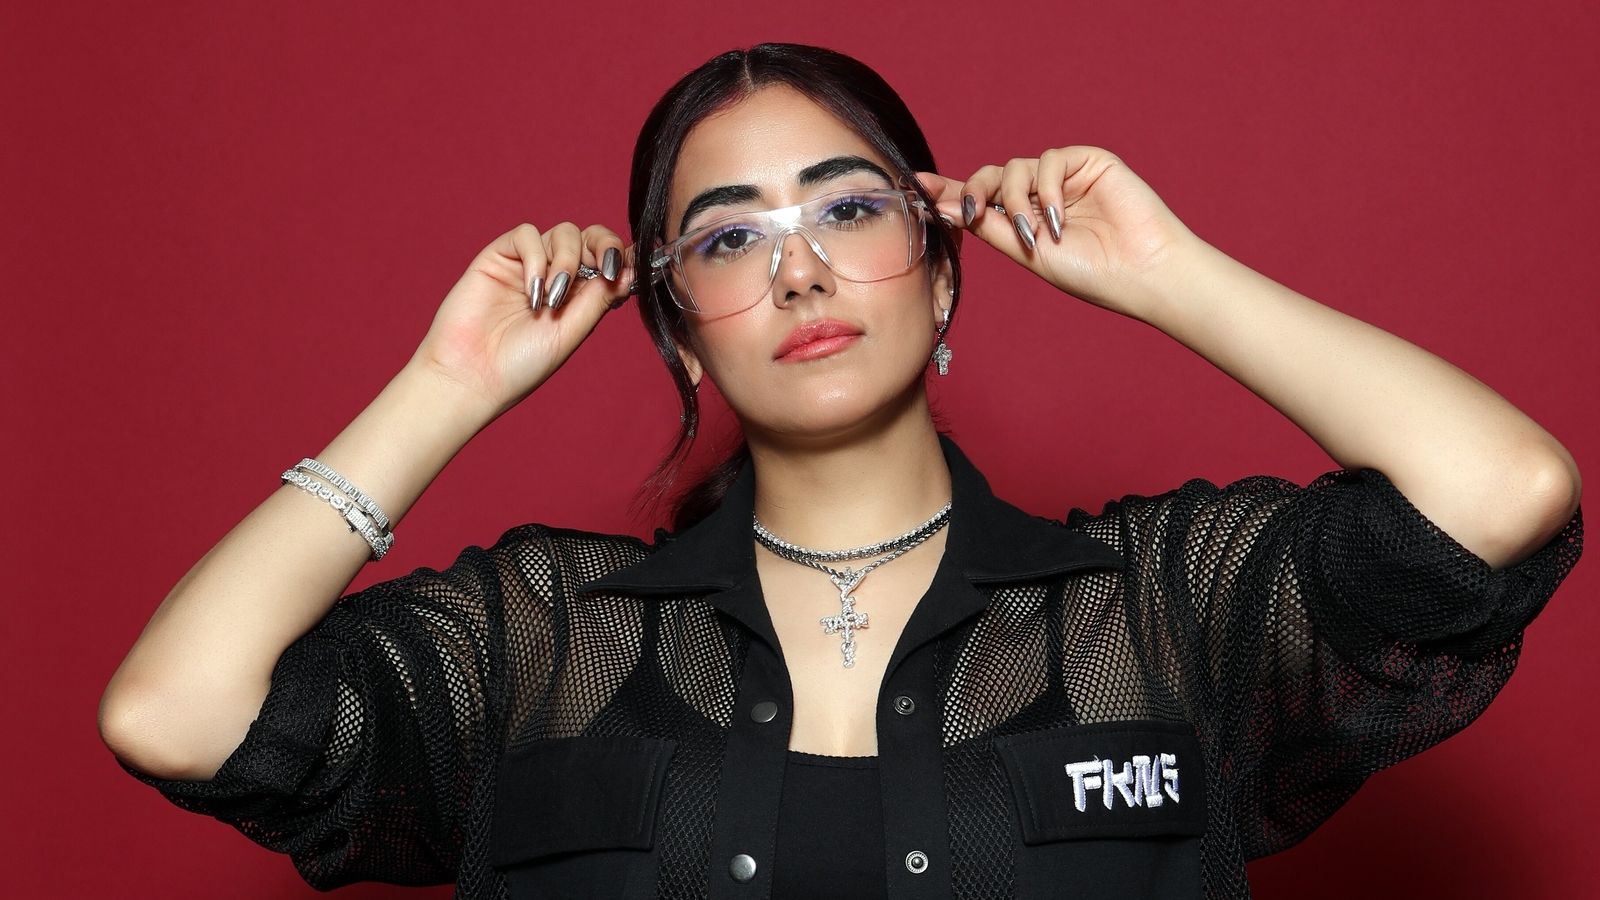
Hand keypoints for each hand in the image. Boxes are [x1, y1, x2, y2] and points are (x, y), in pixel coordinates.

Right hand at [411, 222, 633, 416]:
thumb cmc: (521, 364)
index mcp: (579, 296)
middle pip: (590, 238)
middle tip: (605, 271)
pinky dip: (536, 258)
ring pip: (564, 232)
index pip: (608, 260)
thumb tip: (633, 270)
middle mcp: (556, 276)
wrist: (473, 375)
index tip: (629, 267)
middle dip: (604, 247)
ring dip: (567, 261)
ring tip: (551, 298)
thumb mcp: (572, 332)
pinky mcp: (499, 257)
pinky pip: (527, 235)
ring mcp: (529, 265)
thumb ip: (600, 299)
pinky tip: (531, 292)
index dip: (621, 256)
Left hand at [921, 147, 1198, 317]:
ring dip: (1015, 201)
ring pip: (1015, 168)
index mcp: (1022, 219)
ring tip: (1035, 234)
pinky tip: (1059, 219)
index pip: (979, 197)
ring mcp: (1062, 177)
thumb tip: (943, 204)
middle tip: (972, 214)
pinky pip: (1047, 160)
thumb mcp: (1027, 253)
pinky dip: (1046, 190)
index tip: (914, 185)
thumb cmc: (1090, 272)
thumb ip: (988, 227)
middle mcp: (1039, 195)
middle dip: (974, 191)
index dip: (947, 189)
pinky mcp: (1087, 161)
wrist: (1140, 272)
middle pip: (990, 176)